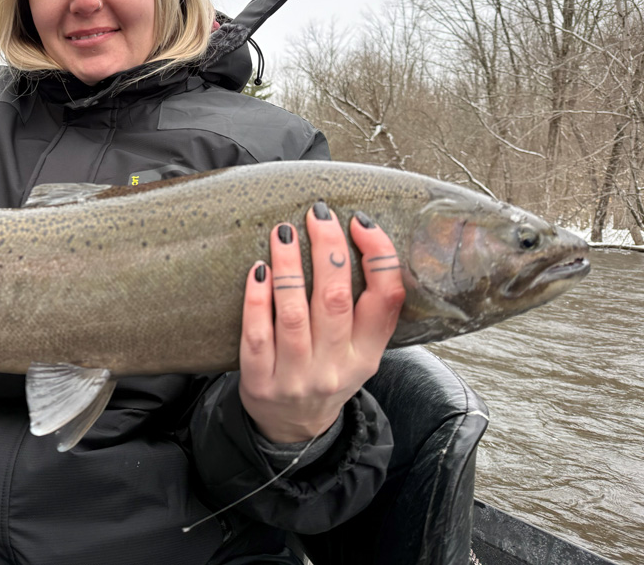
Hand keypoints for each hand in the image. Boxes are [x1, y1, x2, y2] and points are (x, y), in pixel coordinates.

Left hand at [238, 204, 404, 443]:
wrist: (292, 430)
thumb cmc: (326, 372)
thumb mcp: (358, 350)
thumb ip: (363, 309)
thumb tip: (359, 237)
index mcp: (368, 355)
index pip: (386, 301)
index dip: (379, 257)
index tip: (361, 222)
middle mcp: (336, 367)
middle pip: (335, 300)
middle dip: (328, 250)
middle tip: (318, 214)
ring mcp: (296, 377)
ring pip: (293, 315)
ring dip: (289, 268)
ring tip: (284, 233)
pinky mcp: (260, 381)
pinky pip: (257, 334)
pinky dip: (257, 300)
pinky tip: (258, 270)